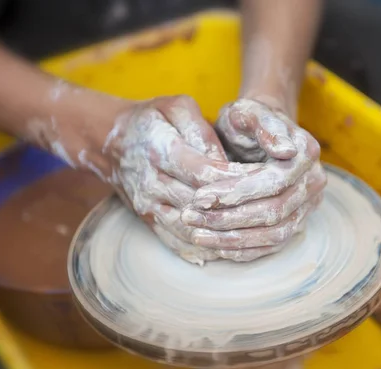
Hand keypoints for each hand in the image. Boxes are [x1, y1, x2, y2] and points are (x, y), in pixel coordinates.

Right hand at [96, 95, 263, 264]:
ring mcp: (148, 206)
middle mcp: (151, 183)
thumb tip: (223, 161)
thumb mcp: (176, 108)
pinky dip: (204, 249)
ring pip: (191, 229)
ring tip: (256, 233)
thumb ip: (201, 130)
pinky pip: (177, 242)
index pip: (205, 173)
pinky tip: (229, 248)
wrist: (111, 143)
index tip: (264, 180)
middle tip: (269, 208)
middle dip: (236, 209)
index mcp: (160, 150)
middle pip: (200, 205)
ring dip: (223, 235)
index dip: (236, 180)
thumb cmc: (152, 120)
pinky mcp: (148, 221)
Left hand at [180, 98, 326, 259]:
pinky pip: (272, 245)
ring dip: (233, 239)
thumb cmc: (247, 120)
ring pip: (274, 234)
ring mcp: (308, 206)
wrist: (257, 132)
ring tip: (196, 235)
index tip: (199, 196)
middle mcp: (314, 182)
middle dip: (228, 218)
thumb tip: (286, 151)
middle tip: (190, 217)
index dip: (236, 192)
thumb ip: (264, 125)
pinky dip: (244, 249)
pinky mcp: (296, 223)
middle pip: (273, 212)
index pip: (272, 182)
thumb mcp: (248, 111)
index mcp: (306, 152)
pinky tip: (215, 246)